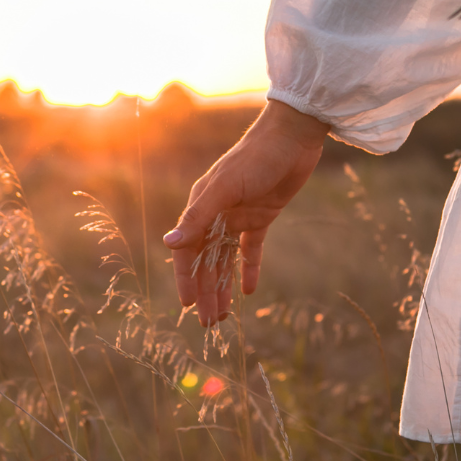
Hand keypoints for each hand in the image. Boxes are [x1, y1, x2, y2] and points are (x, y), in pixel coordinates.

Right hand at [163, 99, 328, 325]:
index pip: (188, 251)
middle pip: (207, 261)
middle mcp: (216, 214)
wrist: (292, 137)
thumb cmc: (254, 158)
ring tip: (224, 315)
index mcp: (202, 206)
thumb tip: (168, 244)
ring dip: (224, 286)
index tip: (188, 305)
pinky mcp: (262, 216)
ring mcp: (239, 216)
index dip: (186, 278)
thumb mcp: (224, 188)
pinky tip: (249, 291)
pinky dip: (249, 269)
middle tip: (209, 323)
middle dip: (206, 291)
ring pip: (227, 259)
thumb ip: (197, 218)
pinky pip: (252, 249)